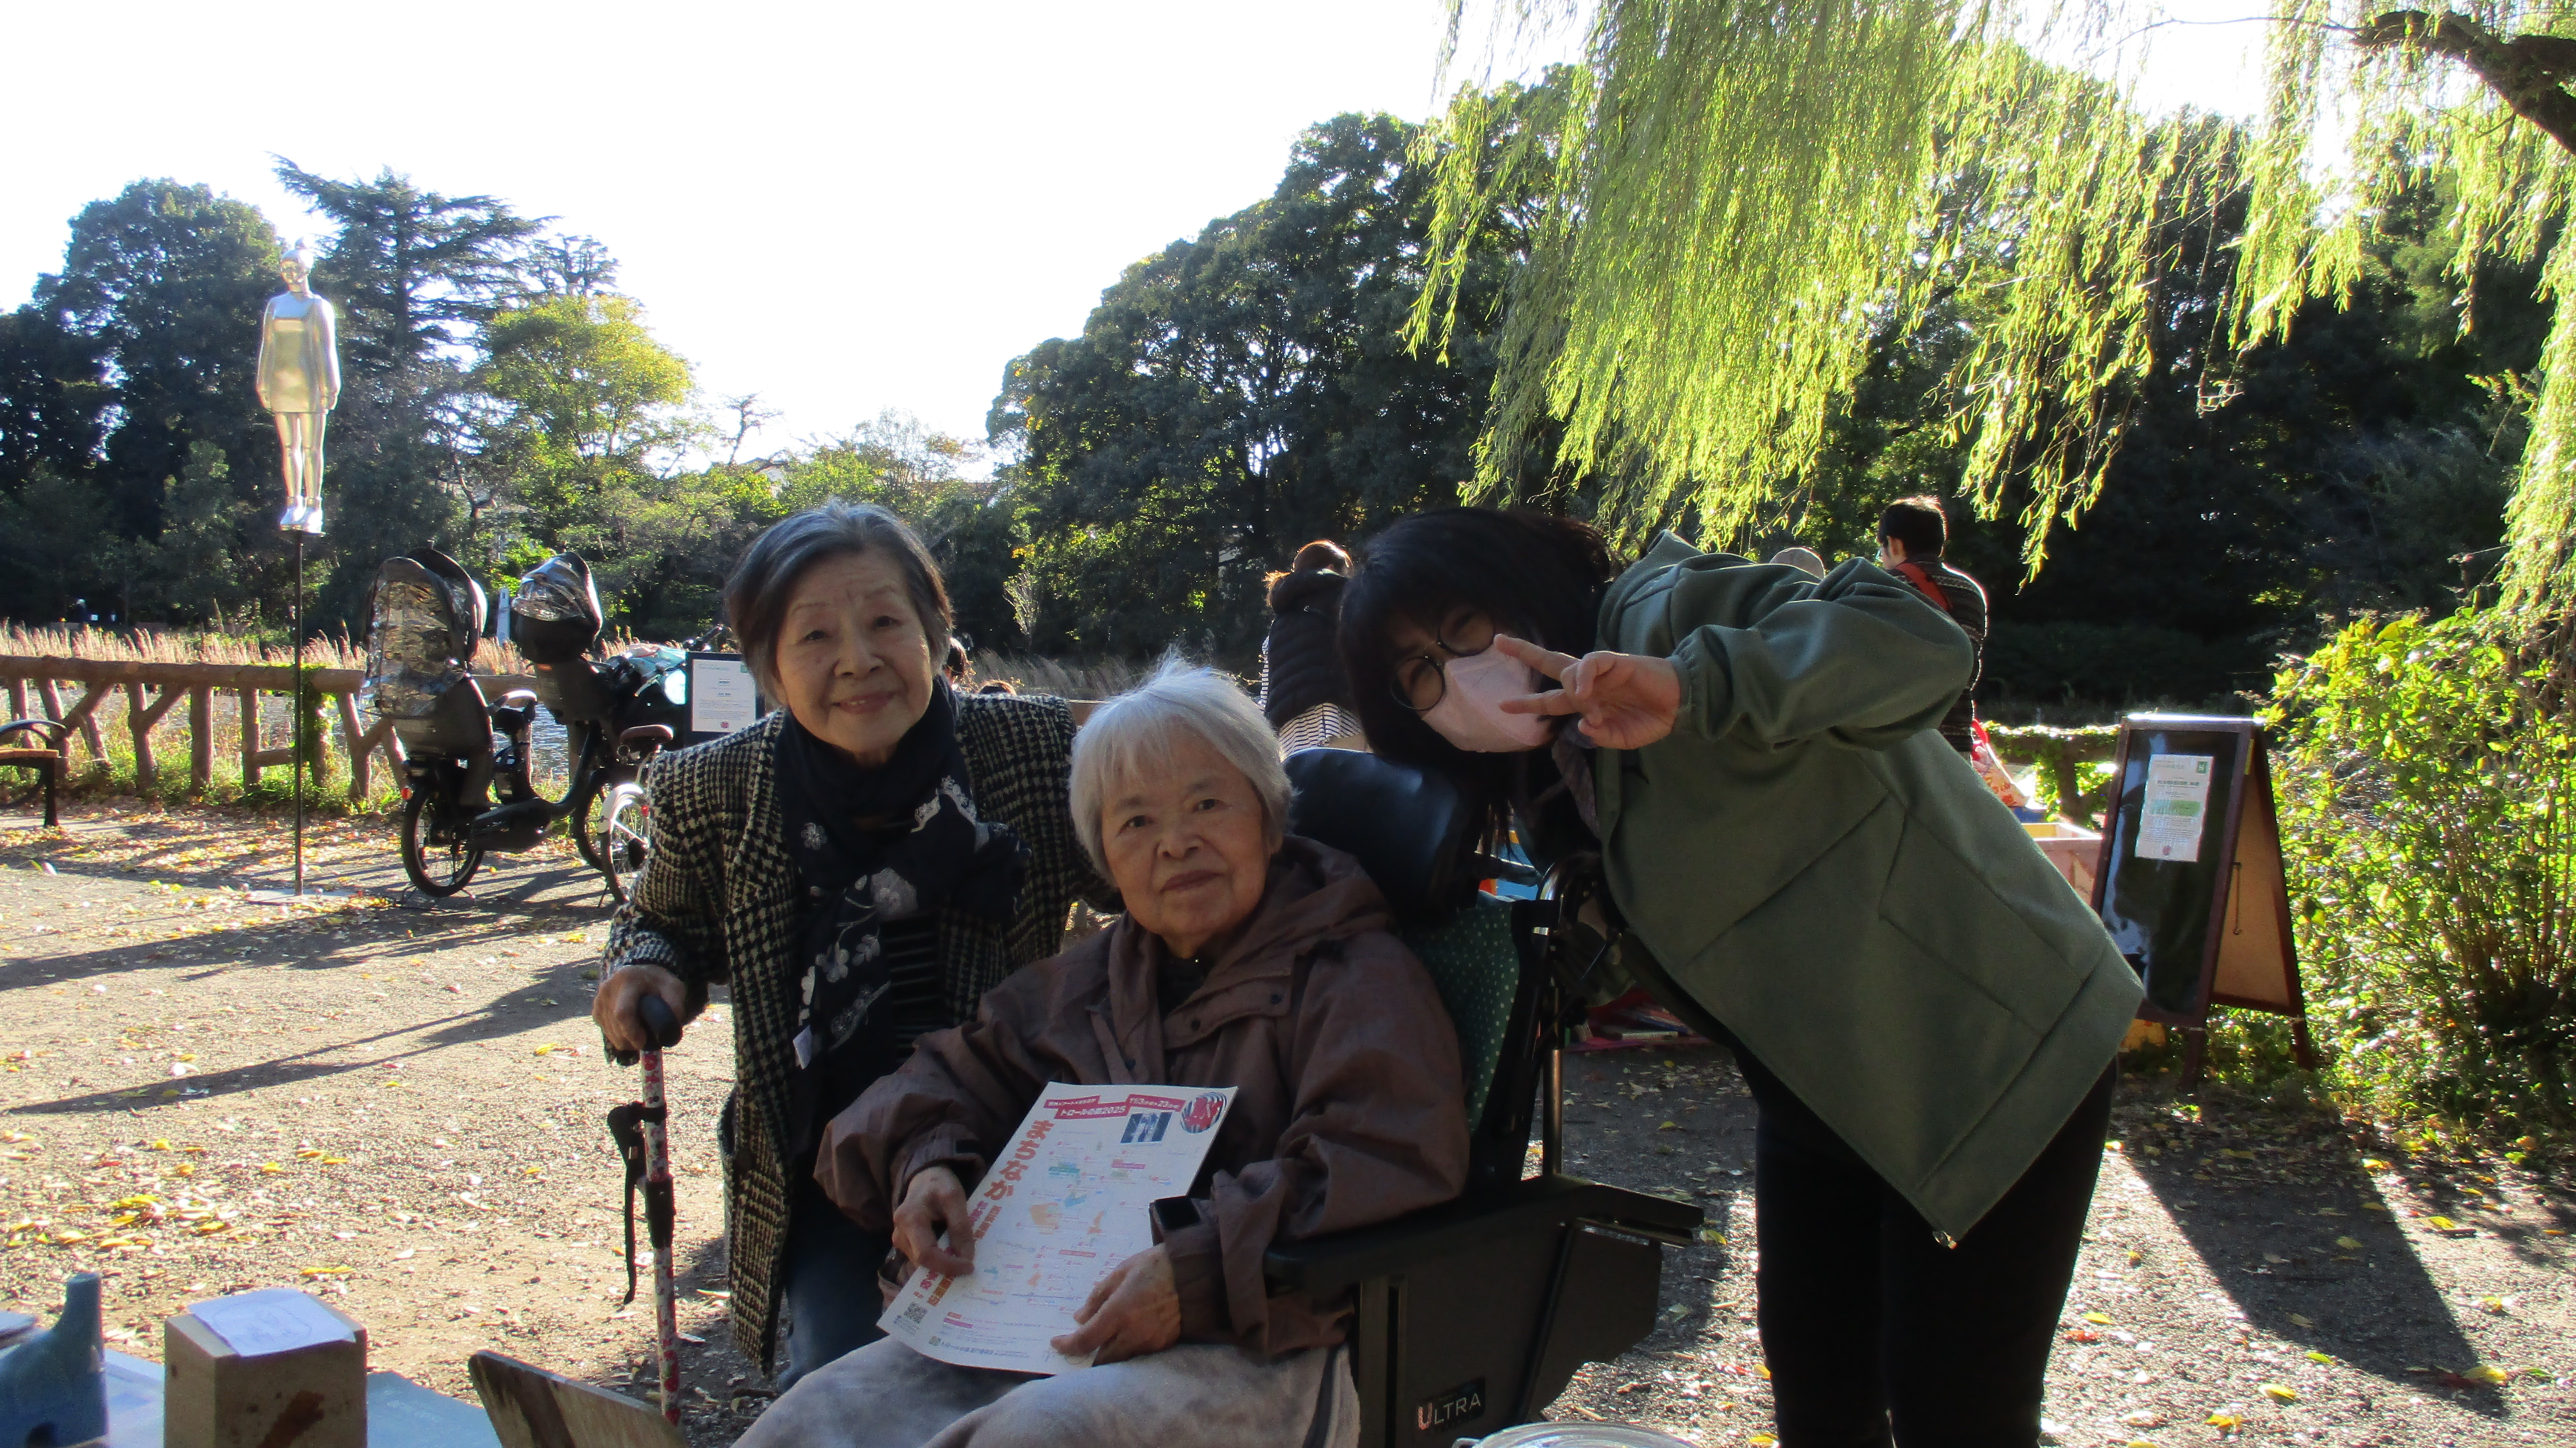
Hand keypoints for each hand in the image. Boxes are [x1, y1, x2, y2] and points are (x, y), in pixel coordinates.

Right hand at [591, 965, 688, 1053]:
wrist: (641, 974)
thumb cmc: (659, 983)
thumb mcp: (674, 988)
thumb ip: (675, 1006)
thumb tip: (669, 1032)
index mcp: (628, 979)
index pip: (623, 1013)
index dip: (632, 1032)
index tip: (644, 1043)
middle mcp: (608, 988)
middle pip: (615, 1025)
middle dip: (631, 1041)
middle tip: (647, 1042)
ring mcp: (599, 1000)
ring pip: (609, 1032)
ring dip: (626, 1040)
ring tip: (641, 1033)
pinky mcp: (596, 1010)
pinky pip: (606, 1031)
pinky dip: (619, 1036)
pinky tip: (631, 1028)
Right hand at [891, 1166, 975, 1278]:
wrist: (925, 1177)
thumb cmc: (939, 1185)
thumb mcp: (955, 1198)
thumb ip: (960, 1227)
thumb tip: (966, 1257)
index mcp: (910, 1219)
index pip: (926, 1253)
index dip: (947, 1265)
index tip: (969, 1267)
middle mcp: (899, 1232)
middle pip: (922, 1261)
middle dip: (946, 1268)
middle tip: (969, 1267)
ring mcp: (899, 1238)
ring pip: (922, 1263)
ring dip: (943, 1265)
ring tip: (963, 1261)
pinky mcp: (905, 1242)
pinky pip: (921, 1258)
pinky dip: (938, 1260)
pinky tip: (953, 1256)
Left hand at [1049, 1245, 1179, 1363]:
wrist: (1196, 1272)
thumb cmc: (1156, 1265)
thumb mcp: (1121, 1272)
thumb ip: (1098, 1297)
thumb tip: (1080, 1318)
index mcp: (1119, 1312)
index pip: (1086, 1340)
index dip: (1067, 1345)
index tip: (1057, 1343)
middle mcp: (1134, 1332)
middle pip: (1103, 1360)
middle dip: (1089, 1356)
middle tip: (1080, 1346)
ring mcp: (1151, 1341)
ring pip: (1121, 1359)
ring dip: (1109, 1353)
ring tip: (1103, 1340)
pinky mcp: (1164, 1344)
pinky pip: (1139, 1353)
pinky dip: (1127, 1348)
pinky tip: (1125, 1335)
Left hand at [1491, 634, 1682, 749]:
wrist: (1678, 705)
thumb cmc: (1651, 719)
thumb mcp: (1623, 738)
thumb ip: (1602, 737)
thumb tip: (1583, 725)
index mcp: (1587, 702)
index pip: (1550, 700)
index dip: (1527, 703)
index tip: (1502, 705)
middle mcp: (1588, 684)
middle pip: (1549, 664)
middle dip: (1524, 652)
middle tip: (1498, 641)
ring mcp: (1600, 671)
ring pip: (1568, 668)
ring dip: (1571, 688)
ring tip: (1588, 705)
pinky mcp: (1614, 661)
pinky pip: (1591, 662)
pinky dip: (1584, 674)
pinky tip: (1586, 690)